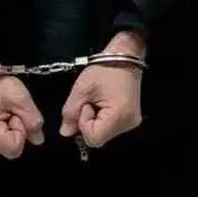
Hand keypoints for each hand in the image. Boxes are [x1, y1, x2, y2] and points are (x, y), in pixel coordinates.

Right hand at [0, 45, 44, 159]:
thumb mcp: (21, 99)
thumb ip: (33, 121)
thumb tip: (38, 140)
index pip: (15, 148)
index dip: (21, 131)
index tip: (15, 113)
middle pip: (9, 149)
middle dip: (15, 131)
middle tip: (10, 111)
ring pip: (4, 145)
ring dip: (9, 131)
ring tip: (4, 111)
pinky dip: (2, 130)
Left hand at [59, 30, 145, 150]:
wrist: (125, 57)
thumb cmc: (104, 69)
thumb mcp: (81, 89)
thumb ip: (71, 112)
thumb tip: (65, 133)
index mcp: (119, 116)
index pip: (93, 138)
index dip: (84, 124)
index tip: (86, 104)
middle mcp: (128, 125)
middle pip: (98, 138)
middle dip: (88, 124)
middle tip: (90, 102)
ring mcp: (132, 124)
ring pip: (103, 135)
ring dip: (94, 122)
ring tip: (98, 102)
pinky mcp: (131, 120)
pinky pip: (110, 129)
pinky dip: (102, 120)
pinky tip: (104, 105)